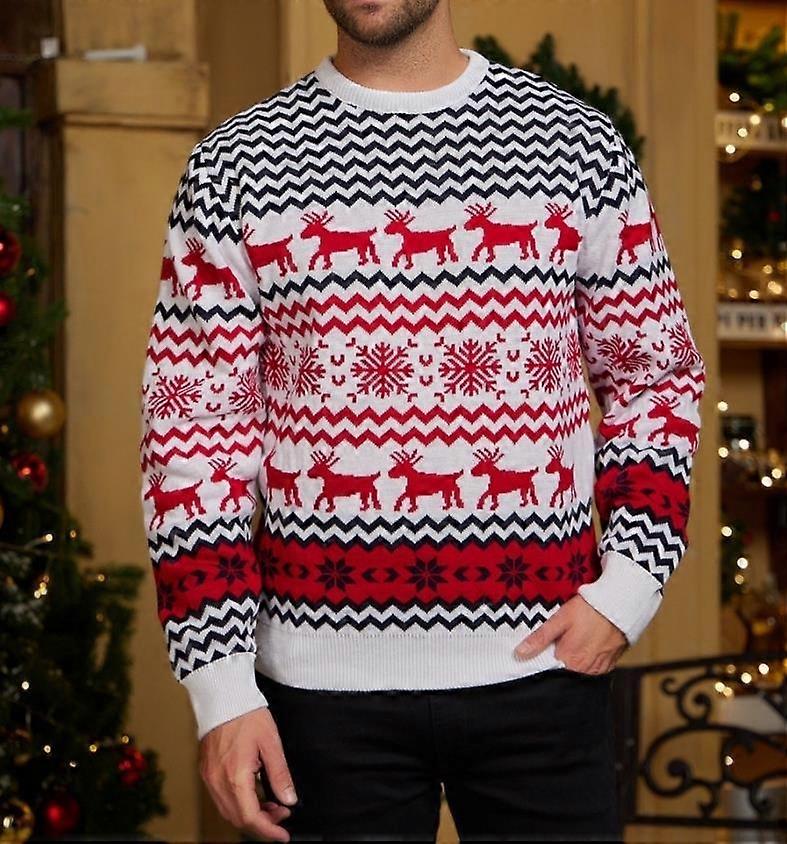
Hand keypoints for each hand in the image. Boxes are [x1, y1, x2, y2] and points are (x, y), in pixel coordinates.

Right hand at [199, 706, 296, 841]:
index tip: (282, 835)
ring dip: (250, 815)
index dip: (268, 831)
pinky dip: (239, 804)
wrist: (223, 696)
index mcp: (235, 776)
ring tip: (271, 804)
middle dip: (262, 823)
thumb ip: (280, 774)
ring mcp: (209, 777)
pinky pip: (221, 799)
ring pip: (228, 811)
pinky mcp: (206, 771)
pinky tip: (254, 794)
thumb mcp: (271, 743)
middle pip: (238, 819)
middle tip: (281, 815)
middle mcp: (218, 781)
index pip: (251, 817)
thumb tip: (289, 799)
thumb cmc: (246, 714)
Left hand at [513, 594, 628, 673]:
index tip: (543, 647)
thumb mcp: (560, 620)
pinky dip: (588, 659)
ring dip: (574, 659)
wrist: (619, 607)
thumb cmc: (588, 610)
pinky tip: (586, 645)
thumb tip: (519, 654)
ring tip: (575, 640)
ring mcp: (598, 668)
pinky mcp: (609, 664)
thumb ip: (540, 638)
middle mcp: (584, 670)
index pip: (549, 669)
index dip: (543, 658)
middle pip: (564, 670)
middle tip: (561, 639)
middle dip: (559, 658)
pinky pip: (593, 667)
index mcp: (569, 661)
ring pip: (578, 669)